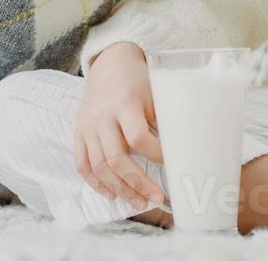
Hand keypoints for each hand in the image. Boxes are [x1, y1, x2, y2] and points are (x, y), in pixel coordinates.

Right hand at [73, 43, 166, 210]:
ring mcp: (87, 125)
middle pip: (116, 158)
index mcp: (124, 102)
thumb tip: (189, 152)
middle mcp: (102, 115)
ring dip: (120, 189)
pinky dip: (96, 183)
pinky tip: (112, 194)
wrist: (109, 64)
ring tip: (139, 202)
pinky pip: (82, 164)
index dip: (156, 154)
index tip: (172, 163)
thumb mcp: (156, 92)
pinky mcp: (78, 132)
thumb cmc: (139, 81)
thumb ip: (166, 119)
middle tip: (157, 199)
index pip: (138, 137)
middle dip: (138, 184)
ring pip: (98, 167)